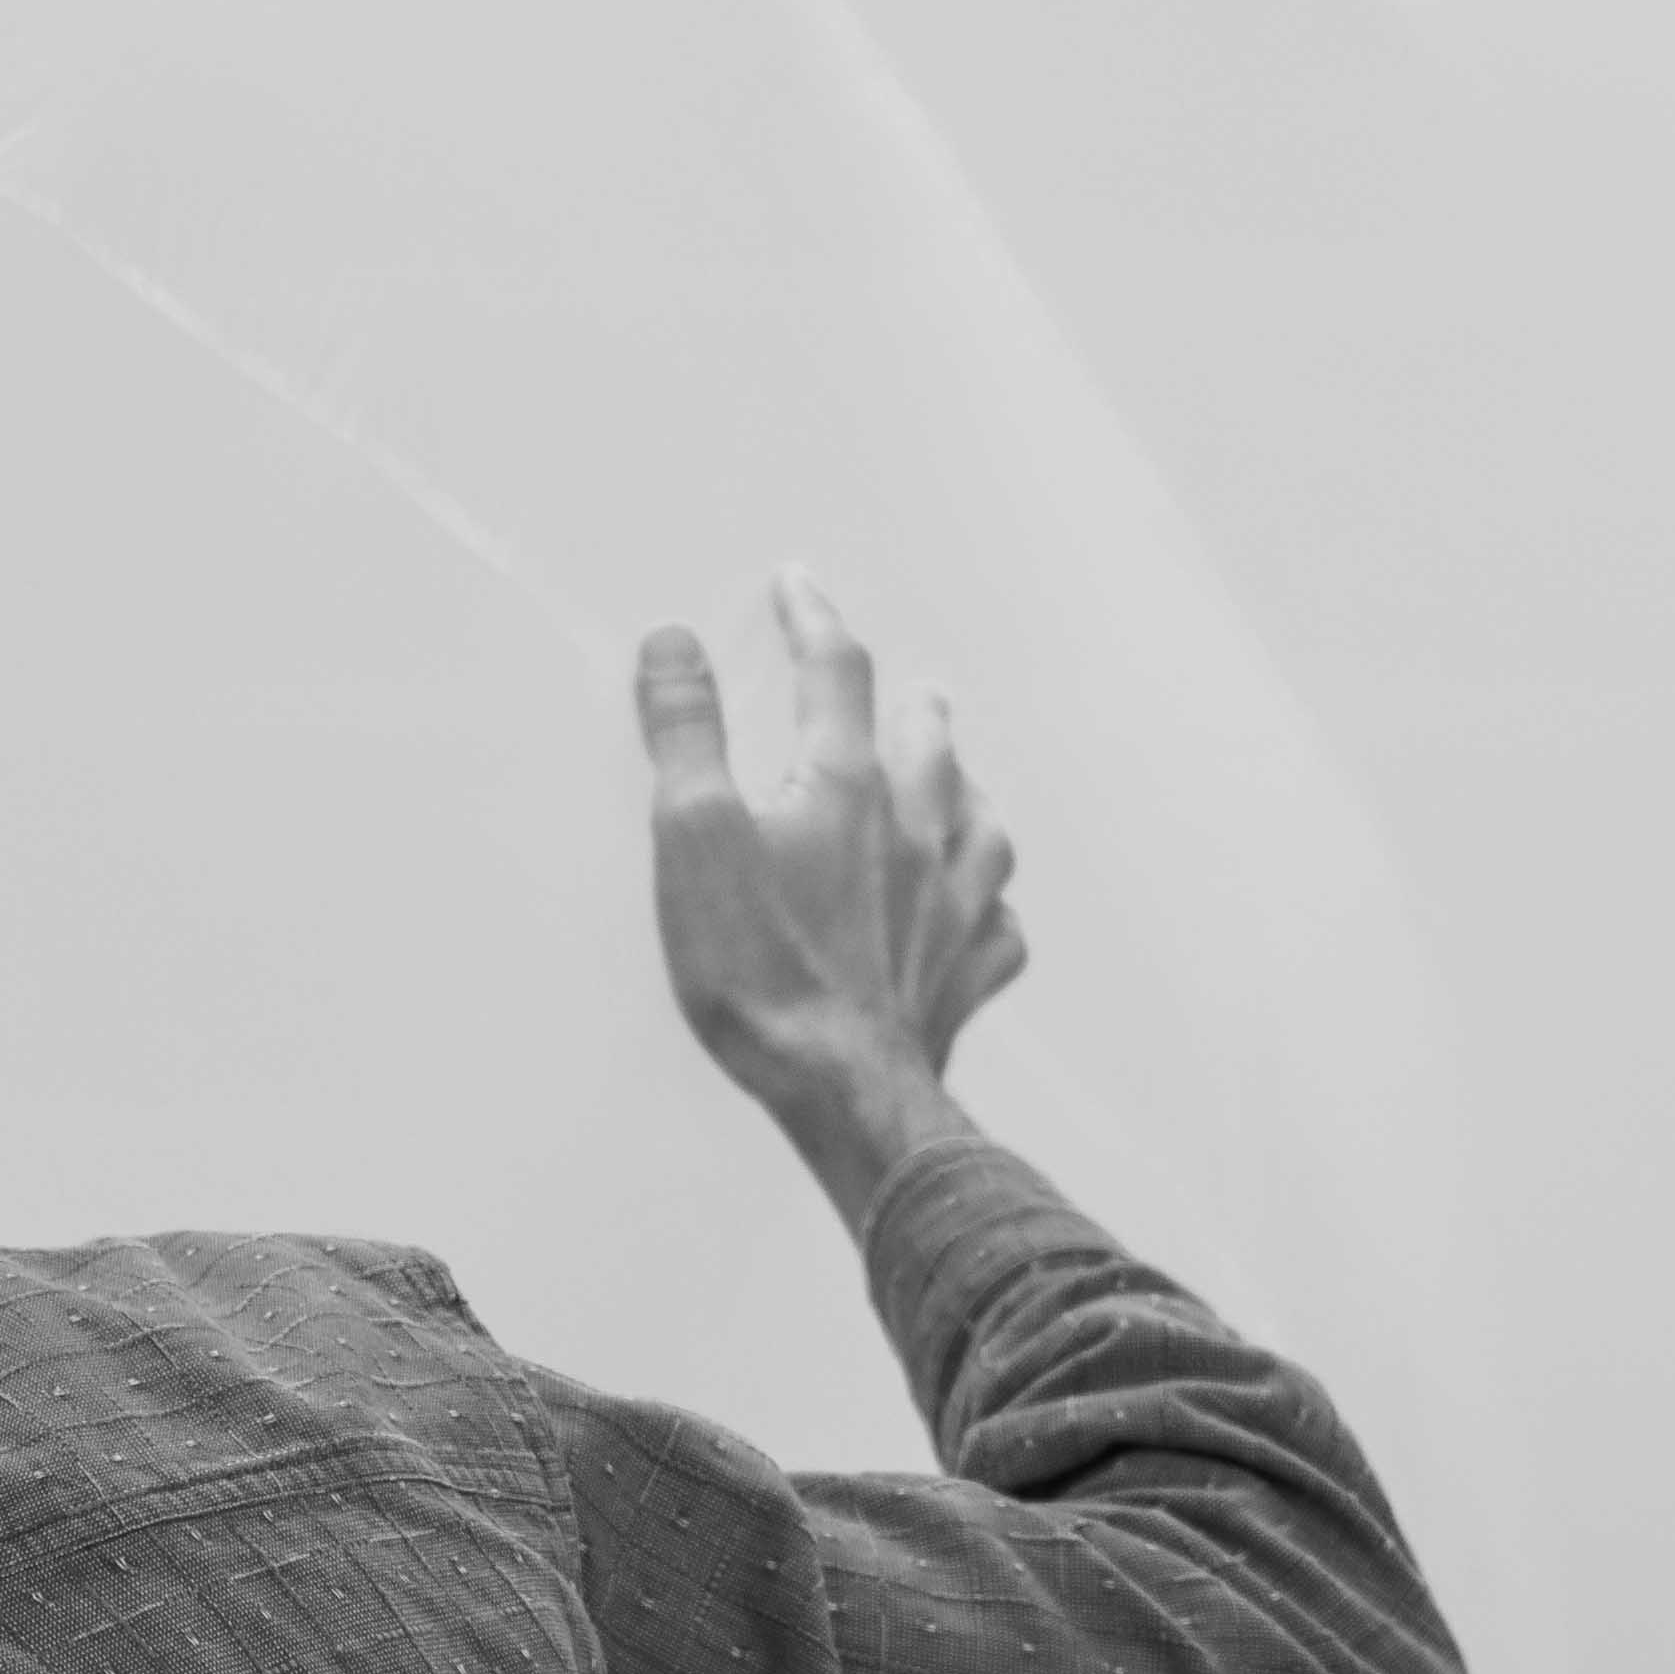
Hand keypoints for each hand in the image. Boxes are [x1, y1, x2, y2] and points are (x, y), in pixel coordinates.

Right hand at [635, 570, 1027, 1219]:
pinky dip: (989, 908)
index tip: (798, 587)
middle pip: (930, 739)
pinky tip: (980, 913)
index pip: (835, 671)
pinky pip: (999, 927)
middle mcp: (918, 830)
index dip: (814, 618)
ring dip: (966, 793)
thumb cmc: (761, 967)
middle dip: (910, 704)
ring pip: (983, 825)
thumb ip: (684, 734)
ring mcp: (956, 904)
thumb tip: (674, 643)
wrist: (841, 1086)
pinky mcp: (968, 974)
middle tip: (903, 689)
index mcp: (848, 784)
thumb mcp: (691, 837)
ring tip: (955, 784)